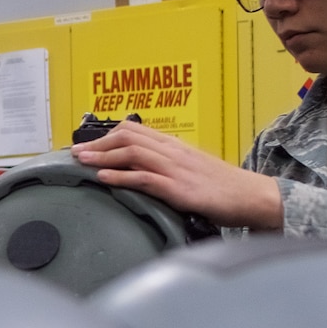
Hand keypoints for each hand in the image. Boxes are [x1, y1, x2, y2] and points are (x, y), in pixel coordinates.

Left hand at [71, 121, 283, 229]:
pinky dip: (121, 176)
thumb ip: (168, 166)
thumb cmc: (223, 187)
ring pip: (132, 154)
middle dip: (98, 144)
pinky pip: (145, 178)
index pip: (134, 131)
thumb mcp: (192, 169)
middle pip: (128, 137)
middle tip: (75, 152)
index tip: (87, 144)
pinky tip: (104, 178)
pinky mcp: (179, 189)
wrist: (252, 196)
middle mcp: (172, 152)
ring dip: (102, 157)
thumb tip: (143, 170)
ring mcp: (176, 170)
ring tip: (81, 162)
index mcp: (174, 146)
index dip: (107, 135)